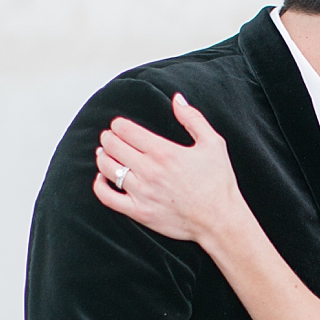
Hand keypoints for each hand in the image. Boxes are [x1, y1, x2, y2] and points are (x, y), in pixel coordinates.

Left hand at [94, 93, 246, 243]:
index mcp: (163, 152)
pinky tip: (103, 178)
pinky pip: (107, 197)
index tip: (120, 125)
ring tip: (105, 153)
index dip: (118, 124)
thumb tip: (177, 99)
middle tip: (110, 137)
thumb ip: (193, 118)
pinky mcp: (139, 212)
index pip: (126, 130)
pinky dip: (99, 185)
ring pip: (108, 168)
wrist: (220, 220)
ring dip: (103, 157)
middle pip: (113, 146)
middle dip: (108, 137)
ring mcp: (142, 193)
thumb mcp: (213, 144)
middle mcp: (149, 171)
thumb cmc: (218, 183)